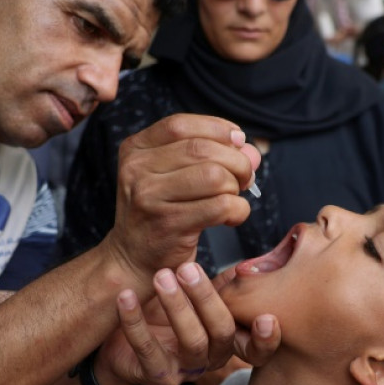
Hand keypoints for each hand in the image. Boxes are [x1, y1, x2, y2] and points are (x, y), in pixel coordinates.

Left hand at [94, 263, 278, 384]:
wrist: (120, 340)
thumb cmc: (165, 313)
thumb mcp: (198, 298)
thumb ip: (225, 284)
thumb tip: (251, 262)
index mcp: (225, 340)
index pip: (255, 348)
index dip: (265, 339)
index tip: (266, 318)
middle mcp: (210, 358)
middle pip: (221, 332)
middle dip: (206, 298)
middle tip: (187, 268)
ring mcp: (184, 370)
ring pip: (191, 341)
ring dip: (176, 306)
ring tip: (161, 277)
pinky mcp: (154, 375)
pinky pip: (146, 349)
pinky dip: (135, 320)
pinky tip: (127, 296)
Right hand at [102, 114, 260, 286]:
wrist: (133, 259)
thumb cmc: (160, 213)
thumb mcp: (174, 176)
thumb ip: (212, 155)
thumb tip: (250, 150)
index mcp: (135, 149)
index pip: (180, 125)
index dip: (216, 128)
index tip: (237, 140)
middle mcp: (137, 169)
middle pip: (202, 149)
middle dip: (236, 161)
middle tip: (244, 177)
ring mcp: (149, 197)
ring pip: (214, 176)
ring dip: (236, 187)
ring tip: (233, 197)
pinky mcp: (168, 224)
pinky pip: (220, 206)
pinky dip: (238, 210)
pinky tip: (232, 217)